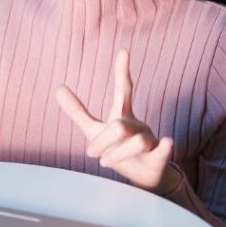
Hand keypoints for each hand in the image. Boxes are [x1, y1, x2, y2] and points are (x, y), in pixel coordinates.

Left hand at [56, 49, 181, 194]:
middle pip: (120, 126)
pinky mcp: (158, 156)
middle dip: (103, 141)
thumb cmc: (117, 148)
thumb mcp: (95, 129)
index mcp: (122, 115)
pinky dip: (165, 147)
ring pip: (137, 141)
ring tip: (106, 162)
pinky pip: (163, 150)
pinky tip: (167, 142)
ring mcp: (150, 139)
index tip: (123, 51)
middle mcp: (137, 124)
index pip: (123, 90)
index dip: (122, 72)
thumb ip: (78, 111)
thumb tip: (58, 88)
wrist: (141, 175)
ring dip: (118, 154)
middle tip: (91, 153)